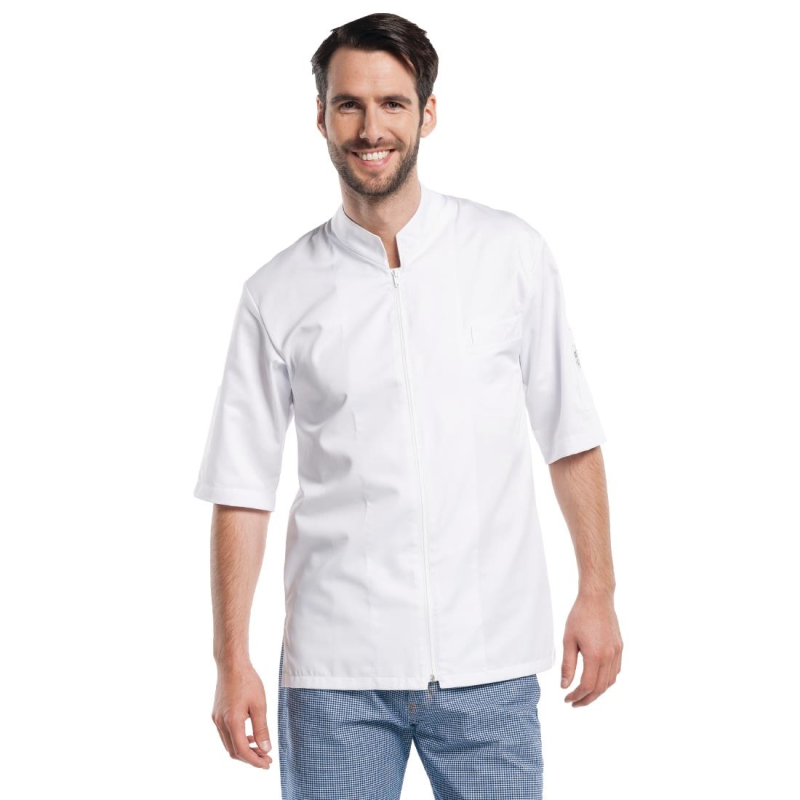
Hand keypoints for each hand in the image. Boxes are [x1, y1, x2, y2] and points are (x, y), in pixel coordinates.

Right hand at [211, 661, 273, 768]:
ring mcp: (216, 719)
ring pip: (228, 744)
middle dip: (250, 758)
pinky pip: (225, 734)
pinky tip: (249, 736)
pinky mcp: (216, 714)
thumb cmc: (247, 681)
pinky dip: (237, 739)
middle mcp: (220, 723)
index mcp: (232, 721)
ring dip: (243, 749)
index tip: (267, 764)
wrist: (231, 664)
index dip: (255, 761)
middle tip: (266, 758)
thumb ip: (261, 729)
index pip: (242, 751)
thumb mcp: (259, 705)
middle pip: (234, 751)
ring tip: (260, 748)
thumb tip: (266, 749)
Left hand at [561, 591, 622, 706]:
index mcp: (595, 655)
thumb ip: (567, 665)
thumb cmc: (579, 616)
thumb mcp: (568, 640)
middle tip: (574, 703)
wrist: (597, 599)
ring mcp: (617, 653)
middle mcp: (609, 657)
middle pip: (600, 688)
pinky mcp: (620, 648)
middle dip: (587, 699)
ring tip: (584, 694)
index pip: (587, 686)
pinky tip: (596, 680)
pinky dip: (606, 681)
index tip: (567, 699)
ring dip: (597, 692)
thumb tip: (564, 686)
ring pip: (610, 682)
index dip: (576, 696)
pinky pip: (615, 672)